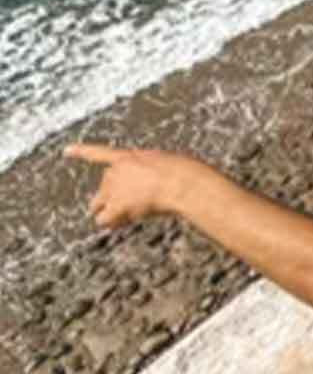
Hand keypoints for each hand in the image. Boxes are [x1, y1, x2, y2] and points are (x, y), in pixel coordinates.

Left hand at [64, 144, 196, 229]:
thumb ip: (151, 170)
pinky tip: (127, 221)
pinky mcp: (116, 206)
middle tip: (133, 204)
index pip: (100, 153)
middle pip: (103, 186)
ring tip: (131, 214)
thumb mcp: (166, 162)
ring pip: (99, 205)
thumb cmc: (183, 172)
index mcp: (129, 157)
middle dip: (112, 196)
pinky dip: (112, 222)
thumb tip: (154, 185)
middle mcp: (115, 172)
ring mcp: (113, 189)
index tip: (67, 151)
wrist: (181, 183)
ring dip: (110, 211)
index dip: (82, 151)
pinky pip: (104, 220)